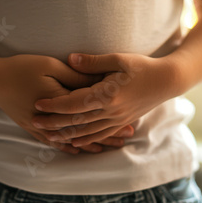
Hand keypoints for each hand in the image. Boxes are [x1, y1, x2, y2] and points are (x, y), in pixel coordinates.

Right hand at [0, 54, 133, 153]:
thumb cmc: (21, 68)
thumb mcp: (50, 65)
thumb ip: (75, 75)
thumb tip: (98, 81)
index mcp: (61, 102)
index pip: (91, 109)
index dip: (111, 113)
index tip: (131, 115)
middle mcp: (54, 120)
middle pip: (87, 129)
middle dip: (109, 133)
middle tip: (128, 136)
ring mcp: (42, 128)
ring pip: (74, 140)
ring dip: (93, 143)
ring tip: (111, 146)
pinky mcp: (34, 129)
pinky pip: (56, 143)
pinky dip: (70, 146)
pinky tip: (79, 151)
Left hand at [31, 53, 174, 146]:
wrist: (166, 82)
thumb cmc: (142, 67)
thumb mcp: (118, 59)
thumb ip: (93, 62)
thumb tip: (70, 59)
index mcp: (108, 94)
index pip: (74, 103)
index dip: (54, 104)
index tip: (38, 104)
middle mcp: (111, 111)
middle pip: (76, 120)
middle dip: (54, 123)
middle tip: (34, 122)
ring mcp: (116, 119)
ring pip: (86, 132)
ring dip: (66, 134)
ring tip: (47, 136)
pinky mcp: (121, 122)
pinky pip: (100, 135)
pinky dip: (86, 140)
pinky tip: (73, 143)